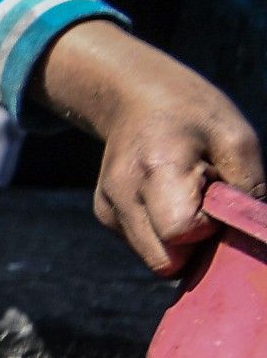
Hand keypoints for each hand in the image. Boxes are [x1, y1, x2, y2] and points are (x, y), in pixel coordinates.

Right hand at [39, 20, 264, 271]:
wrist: (133, 96)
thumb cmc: (194, 114)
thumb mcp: (237, 139)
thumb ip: (248, 190)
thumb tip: (257, 235)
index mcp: (156, 171)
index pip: (181, 234)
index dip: (209, 228)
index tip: (218, 197)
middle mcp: (122, 196)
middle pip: (165, 261)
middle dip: (195, 244)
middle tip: (207, 204)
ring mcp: (109, 209)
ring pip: (155, 258)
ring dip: (180, 238)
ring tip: (188, 195)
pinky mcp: (106, 215)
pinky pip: (146, 245)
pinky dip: (164, 231)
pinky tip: (170, 197)